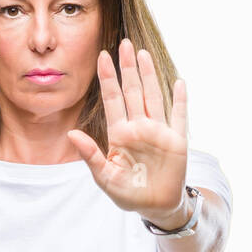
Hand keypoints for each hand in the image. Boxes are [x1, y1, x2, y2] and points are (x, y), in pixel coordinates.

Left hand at [67, 38, 188, 223]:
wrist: (156, 207)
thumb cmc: (128, 193)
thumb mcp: (105, 178)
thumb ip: (90, 156)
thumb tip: (72, 134)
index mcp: (120, 134)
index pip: (112, 100)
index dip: (108, 79)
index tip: (102, 57)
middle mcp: (139, 127)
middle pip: (133, 92)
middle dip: (128, 68)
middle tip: (124, 44)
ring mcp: (158, 132)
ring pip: (153, 97)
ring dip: (149, 76)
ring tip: (143, 54)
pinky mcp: (176, 141)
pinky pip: (179, 117)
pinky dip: (179, 101)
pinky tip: (178, 83)